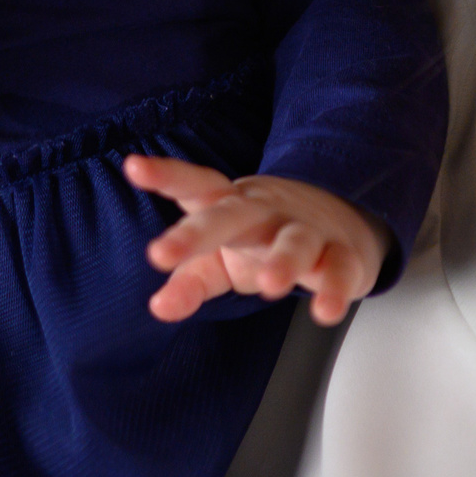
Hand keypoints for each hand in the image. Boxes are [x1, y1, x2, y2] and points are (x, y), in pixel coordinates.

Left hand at [123, 155, 386, 326]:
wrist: (338, 221)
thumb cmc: (263, 239)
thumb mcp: (221, 260)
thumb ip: (190, 281)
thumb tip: (159, 306)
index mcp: (229, 205)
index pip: (195, 185)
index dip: (166, 175)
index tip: (133, 166)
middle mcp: (265, 212)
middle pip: (232, 215)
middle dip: (198, 232)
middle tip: (164, 251)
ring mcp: (305, 230)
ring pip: (294, 240)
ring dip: (283, 261)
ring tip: (269, 286)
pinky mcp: (342, 255)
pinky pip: (340, 270)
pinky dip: (336, 290)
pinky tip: (327, 310)